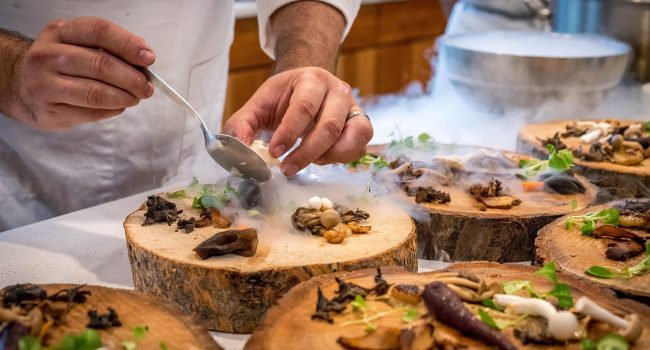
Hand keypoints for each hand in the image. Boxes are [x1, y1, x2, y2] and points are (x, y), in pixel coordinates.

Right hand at [11, 17, 154, 130]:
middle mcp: (47, 55)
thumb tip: (144, 56)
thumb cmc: (61, 64)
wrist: (22, 86)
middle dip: (132, 78)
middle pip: (101, 64)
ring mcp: (44, 84)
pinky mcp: (49, 111)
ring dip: (125, 97)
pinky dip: (113, 110)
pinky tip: (118, 106)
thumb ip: (109, 47)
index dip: (128, 45)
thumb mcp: (78, 44)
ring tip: (135, 98)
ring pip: (96, 93)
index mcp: (59, 32)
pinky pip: (91, 112)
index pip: (99, 31)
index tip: (149, 58)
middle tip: (147, 87)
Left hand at [224, 67, 372, 175]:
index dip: (289, 133)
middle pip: (329, 125)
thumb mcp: (258, 105)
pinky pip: (360, 146)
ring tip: (308, 162)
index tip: (274, 153)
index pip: (303, 107)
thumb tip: (240, 148)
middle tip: (286, 168)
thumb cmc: (282, 98)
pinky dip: (342, 158)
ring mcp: (354, 107)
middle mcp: (338, 90)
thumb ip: (242, 124)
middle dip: (306, 152)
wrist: (307, 88)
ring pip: (353, 136)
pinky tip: (321, 158)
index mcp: (311, 79)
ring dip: (329, 156)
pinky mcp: (361, 124)